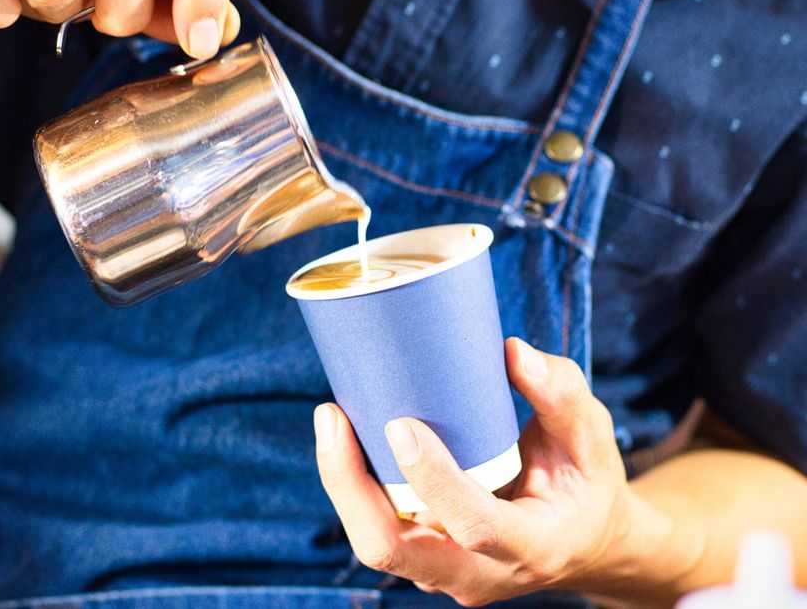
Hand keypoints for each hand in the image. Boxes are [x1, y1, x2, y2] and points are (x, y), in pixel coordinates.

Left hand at [313, 338, 650, 605]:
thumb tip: (511, 351)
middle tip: (332, 415)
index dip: (433, 480)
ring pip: (375, 542)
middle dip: (350, 487)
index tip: (400, 424)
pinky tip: (346, 435)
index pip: (473, 525)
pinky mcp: (423, 557)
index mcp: (531, 548)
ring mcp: (443, 573)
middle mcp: (478, 574)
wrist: (583, 543)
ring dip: (344, 483)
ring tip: (332, 417)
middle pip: (394, 551)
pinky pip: (377, 528)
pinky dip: (354, 485)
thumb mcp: (592, 439)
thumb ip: (561, 395)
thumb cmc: (583, 485)